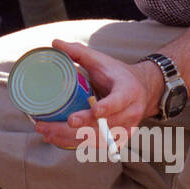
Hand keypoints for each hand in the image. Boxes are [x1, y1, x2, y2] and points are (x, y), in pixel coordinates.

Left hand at [30, 39, 163, 150]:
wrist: (143, 91)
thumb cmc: (118, 75)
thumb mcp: (102, 60)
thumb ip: (79, 52)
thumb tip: (54, 43)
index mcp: (128, 91)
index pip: (118, 102)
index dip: (106, 108)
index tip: (91, 112)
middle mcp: (130, 113)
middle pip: (102, 125)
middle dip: (74, 128)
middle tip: (48, 126)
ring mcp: (126, 128)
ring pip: (97, 139)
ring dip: (69, 139)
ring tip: (46, 133)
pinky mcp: (119, 138)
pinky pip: (96, 145)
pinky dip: (76, 144)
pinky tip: (56, 139)